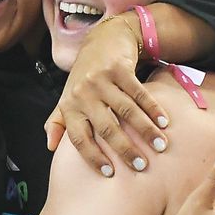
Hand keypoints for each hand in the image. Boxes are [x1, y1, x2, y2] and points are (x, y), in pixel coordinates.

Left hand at [45, 14, 168, 175]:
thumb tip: (50, 147)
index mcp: (69, 106)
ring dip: (145, 130)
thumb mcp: (68, 98)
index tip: (110, 173)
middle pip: (105, 127)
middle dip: (125, 149)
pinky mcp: (118, 68)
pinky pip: (138, 92)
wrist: (101, 40)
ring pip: (126, 111)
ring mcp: (100, 80)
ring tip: (159, 146)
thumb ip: (58, 123)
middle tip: (141, 166)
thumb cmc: (84, 77)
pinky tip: (164, 122)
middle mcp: (82, 93)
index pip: (79, 138)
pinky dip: (152, 108)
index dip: (93, 157)